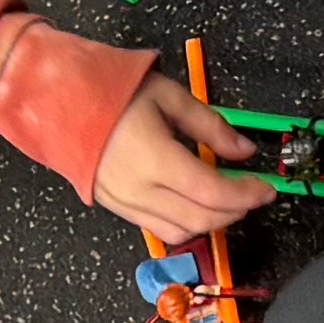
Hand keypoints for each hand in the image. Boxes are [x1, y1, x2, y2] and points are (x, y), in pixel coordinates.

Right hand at [91, 72, 271, 241]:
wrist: (57, 101)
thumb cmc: (111, 91)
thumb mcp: (169, 95)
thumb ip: (211, 126)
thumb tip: (244, 150)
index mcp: (155, 159)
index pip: (213, 193)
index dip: (246, 195)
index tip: (266, 188)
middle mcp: (139, 189)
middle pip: (201, 219)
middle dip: (235, 210)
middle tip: (251, 193)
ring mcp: (124, 203)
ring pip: (181, 231)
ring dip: (212, 221)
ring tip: (227, 200)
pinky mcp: (115, 207)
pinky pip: (158, 229)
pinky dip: (185, 224)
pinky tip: (196, 205)